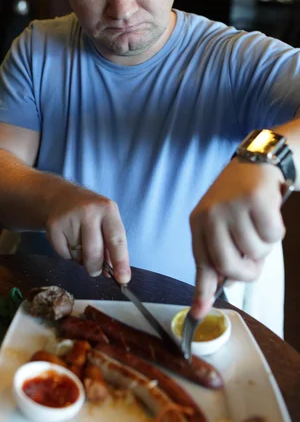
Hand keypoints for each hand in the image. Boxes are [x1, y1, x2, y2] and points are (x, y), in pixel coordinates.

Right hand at [44, 182, 130, 283]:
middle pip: (94, 253)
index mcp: (107, 209)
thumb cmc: (89, 212)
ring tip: (79, 243)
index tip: (123, 279)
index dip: (121, 261)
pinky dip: (67, 254)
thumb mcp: (106, 220)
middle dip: (95, 268)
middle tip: (95, 270)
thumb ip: (111, 244)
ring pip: (78, 256)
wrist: (59, 196)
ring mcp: (69, 218)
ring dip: (80, 259)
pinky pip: (63, 254)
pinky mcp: (53, 226)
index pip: (116, 239)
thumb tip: (113, 273)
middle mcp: (88, 211)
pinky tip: (67, 240)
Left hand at [189, 158, 285, 318]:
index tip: (198, 314)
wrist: (257, 162)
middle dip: (247, 271)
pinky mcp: (255, 199)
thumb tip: (213, 294)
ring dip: (264, 246)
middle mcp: (210, 214)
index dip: (202, 291)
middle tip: (254, 260)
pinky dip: (276, 231)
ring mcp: (232, 206)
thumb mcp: (220, 224)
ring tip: (259, 225)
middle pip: (228, 264)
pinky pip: (273, 236)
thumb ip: (217, 256)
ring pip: (255, 252)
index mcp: (198, 222)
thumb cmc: (239, 199)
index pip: (201, 263)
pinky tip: (269, 213)